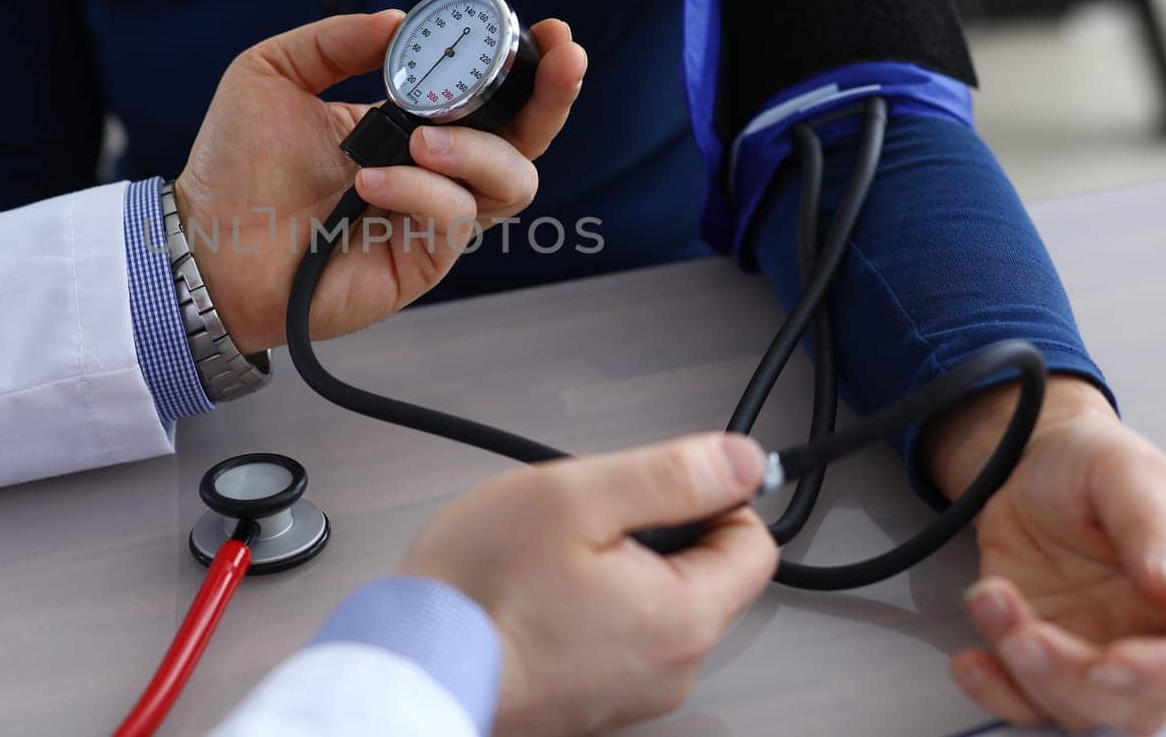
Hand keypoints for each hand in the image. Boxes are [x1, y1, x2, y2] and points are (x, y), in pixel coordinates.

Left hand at [177, 10, 586, 351]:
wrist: (205, 241)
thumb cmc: (236, 164)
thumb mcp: (275, 72)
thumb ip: (338, 40)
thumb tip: (399, 20)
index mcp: (407, 122)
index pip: (487, 92)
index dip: (526, 63)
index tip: (548, 31)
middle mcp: (432, 170)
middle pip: (525, 139)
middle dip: (552, 97)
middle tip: (560, 60)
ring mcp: (430, 218)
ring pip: (509, 183)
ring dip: (478, 151)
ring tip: (423, 141)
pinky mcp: (418, 262)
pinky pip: (453, 220)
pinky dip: (420, 193)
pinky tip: (370, 184)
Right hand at [398, 433, 776, 734]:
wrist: (411, 667)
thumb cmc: (479, 589)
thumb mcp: (574, 497)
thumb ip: (669, 475)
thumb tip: (742, 461)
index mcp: (685, 617)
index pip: (754, 543)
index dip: (712, 497)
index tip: (656, 485)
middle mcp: (671, 668)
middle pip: (703, 574)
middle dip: (652, 534)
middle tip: (580, 523)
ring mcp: (630, 693)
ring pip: (653, 604)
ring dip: (613, 570)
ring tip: (545, 561)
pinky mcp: (590, 703)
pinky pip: (613, 637)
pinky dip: (584, 609)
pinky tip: (533, 596)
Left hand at [925, 379, 1165, 733]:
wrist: (1029, 466)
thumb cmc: (1091, 466)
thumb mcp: (1124, 472)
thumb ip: (1149, 525)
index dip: (1156, 672)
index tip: (1115, 662)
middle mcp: (1148, 641)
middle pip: (1134, 703)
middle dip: (1078, 680)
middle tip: (1029, 639)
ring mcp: (1093, 654)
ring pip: (1076, 706)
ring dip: (1027, 672)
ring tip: (989, 600)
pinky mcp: (1038, 656)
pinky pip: (1022, 699)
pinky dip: (995, 691)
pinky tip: (970, 662)